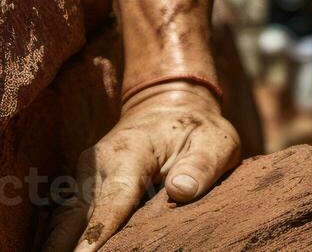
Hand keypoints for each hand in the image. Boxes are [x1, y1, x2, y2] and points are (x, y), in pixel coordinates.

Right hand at [42, 82, 239, 251]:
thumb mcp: (216, 141)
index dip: (96, 235)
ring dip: (63, 244)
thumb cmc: (197, 128)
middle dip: (68, 246)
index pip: (112, 201)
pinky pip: (67, 218)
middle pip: (75, 217)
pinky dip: (66, 238)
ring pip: (64, 220)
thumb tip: (180, 190)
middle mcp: (98, 164)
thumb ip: (202, 165)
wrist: (169, 106)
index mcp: (130, 152)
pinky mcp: (81, 187)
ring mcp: (85, 176)